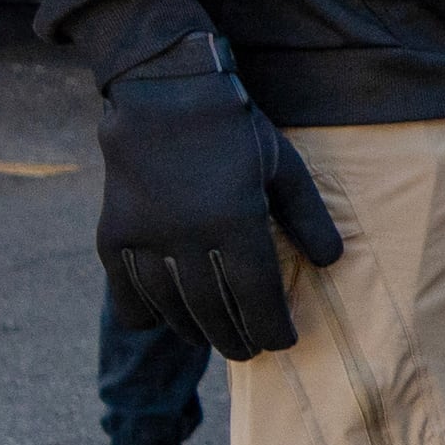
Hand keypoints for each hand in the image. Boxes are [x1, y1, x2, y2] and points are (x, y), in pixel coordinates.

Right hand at [97, 47, 342, 360]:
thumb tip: (331, 263)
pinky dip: (147, 313)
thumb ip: (309, 219)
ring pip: (172, 308)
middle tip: (250, 349)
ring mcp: (146, 238)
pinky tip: (166, 320)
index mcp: (236, 222)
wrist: (165, 96)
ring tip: (216, 339)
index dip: (272, 327)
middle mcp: (187, 237)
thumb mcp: (285, 169)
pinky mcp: (113, 235)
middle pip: (215, 311)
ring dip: (196, 331)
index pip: (257, 297)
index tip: (283, 341)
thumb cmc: (236, 132)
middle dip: (237, 338)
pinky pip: (127, 293)